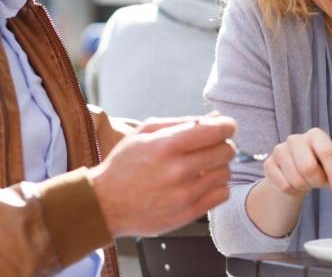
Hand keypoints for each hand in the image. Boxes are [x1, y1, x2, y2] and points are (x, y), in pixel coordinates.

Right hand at [88, 115, 235, 236]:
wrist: (104, 205)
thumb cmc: (124, 165)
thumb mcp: (145, 132)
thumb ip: (182, 122)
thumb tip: (215, 116)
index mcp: (166, 145)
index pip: (216, 131)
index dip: (227, 125)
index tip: (225, 127)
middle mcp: (178, 170)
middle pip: (226, 151)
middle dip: (223, 145)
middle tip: (212, 146)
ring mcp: (184, 195)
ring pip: (226, 173)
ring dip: (219, 166)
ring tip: (203, 166)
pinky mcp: (188, 214)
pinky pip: (222, 194)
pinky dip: (217, 186)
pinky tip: (202, 183)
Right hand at [263, 127, 331, 197]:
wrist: (296, 170)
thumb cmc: (319, 167)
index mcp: (316, 135)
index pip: (326, 152)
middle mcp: (296, 139)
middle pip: (308, 167)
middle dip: (317, 181)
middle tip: (319, 183)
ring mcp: (279, 150)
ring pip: (295, 179)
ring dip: (304, 186)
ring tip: (306, 180)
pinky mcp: (269, 163)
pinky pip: (284, 186)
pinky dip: (293, 190)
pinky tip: (293, 182)